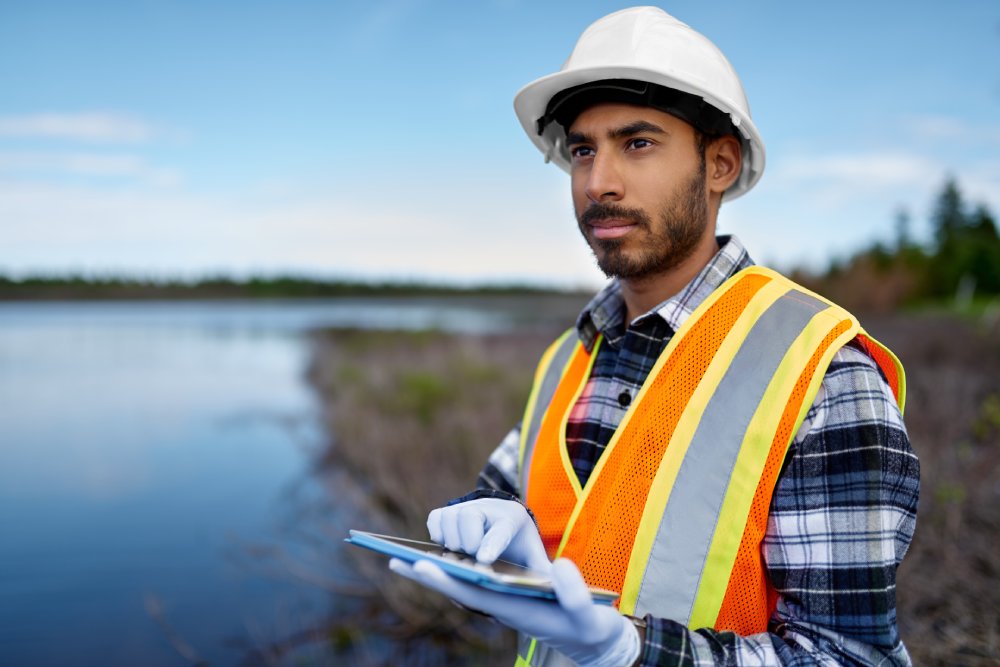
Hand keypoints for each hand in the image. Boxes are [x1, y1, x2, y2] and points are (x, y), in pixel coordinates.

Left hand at [390, 557, 639, 666]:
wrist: (592, 637)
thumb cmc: (590, 626)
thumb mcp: (589, 614)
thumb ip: (576, 593)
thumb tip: (559, 566)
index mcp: (515, 610)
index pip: (474, 594)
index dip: (448, 580)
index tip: (422, 565)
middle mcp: (502, 607)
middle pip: (458, 589)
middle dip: (428, 576)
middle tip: (394, 560)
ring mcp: (502, 602)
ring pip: (462, 585)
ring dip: (436, 573)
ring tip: (406, 558)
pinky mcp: (507, 596)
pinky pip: (473, 582)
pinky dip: (454, 571)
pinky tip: (440, 560)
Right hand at [427, 498, 549, 570]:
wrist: (503, 524)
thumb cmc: (519, 546)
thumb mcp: (534, 557)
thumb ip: (543, 572)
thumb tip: (554, 590)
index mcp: (513, 518)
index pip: (501, 529)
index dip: (492, 543)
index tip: (483, 560)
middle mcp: (487, 507)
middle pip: (469, 517)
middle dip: (468, 542)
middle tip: (472, 558)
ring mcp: (465, 507)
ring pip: (450, 517)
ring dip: (452, 540)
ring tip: (462, 555)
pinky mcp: (447, 511)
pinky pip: (435, 518)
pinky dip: (438, 534)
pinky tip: (449, 547)